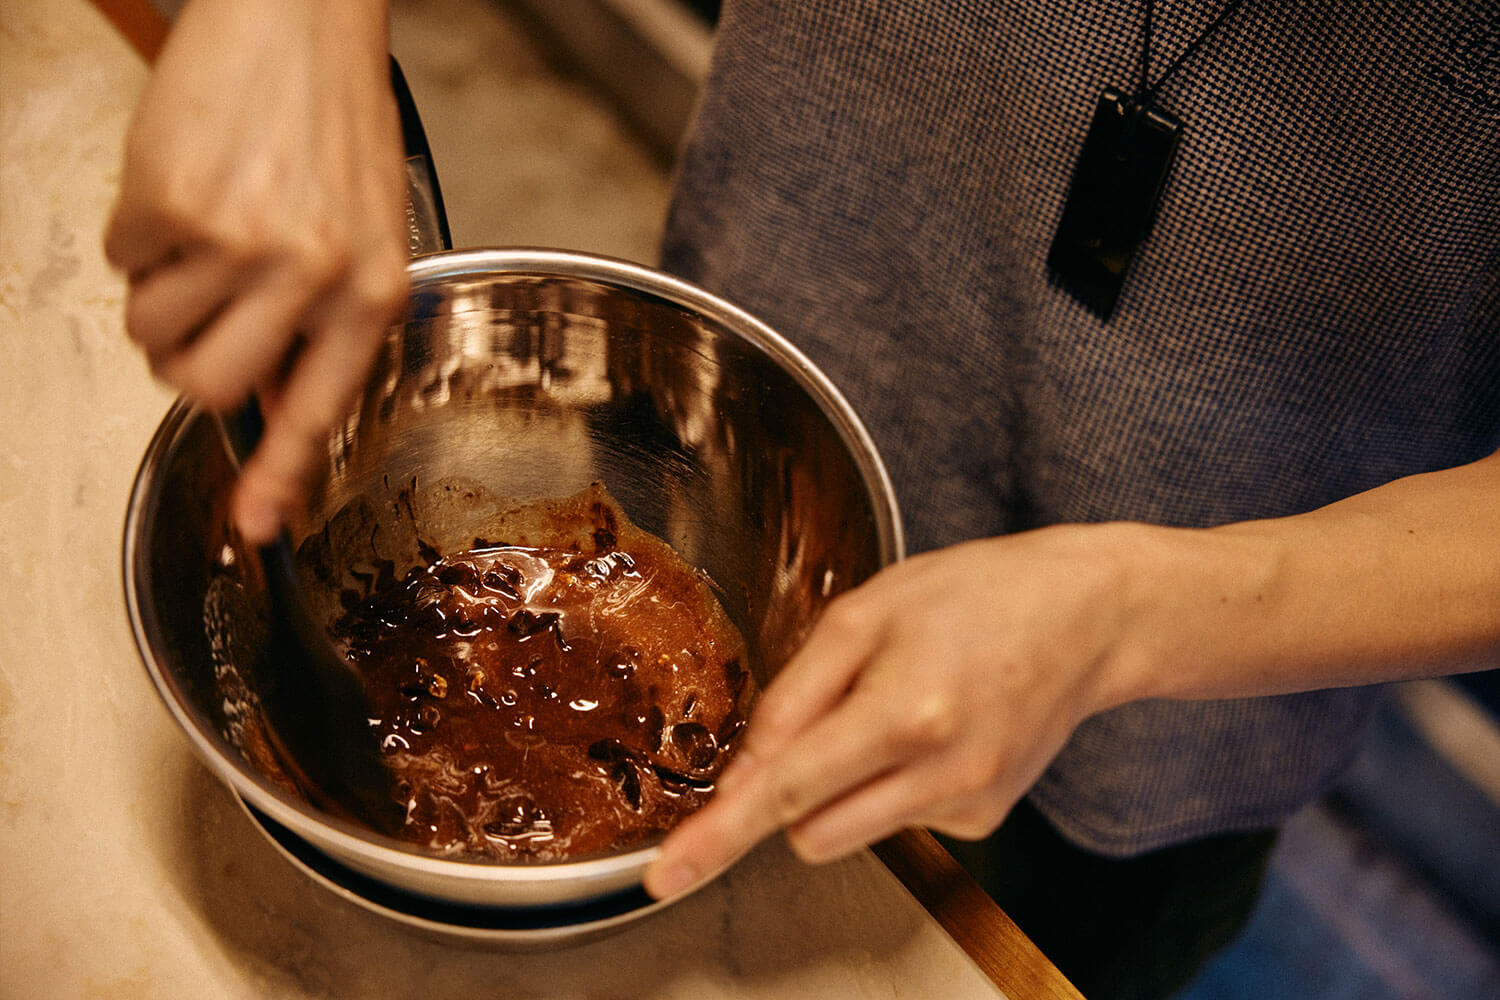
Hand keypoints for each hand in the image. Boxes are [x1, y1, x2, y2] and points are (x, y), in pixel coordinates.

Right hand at [105, 0, 407, 542]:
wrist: (298, 16)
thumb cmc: (332, 114)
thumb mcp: (365, 227)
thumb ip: (327, 319)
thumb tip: (280, 401)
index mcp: (372, 289)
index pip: (319, 409)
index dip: (279, 476)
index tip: (256, 527)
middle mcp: (314, 276)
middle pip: (207, 386)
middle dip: (183, 360)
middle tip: (193, 314)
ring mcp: (242, 243)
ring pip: (153, 329)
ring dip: (157, 292)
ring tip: (195, 232)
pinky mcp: (175, 203)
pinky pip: (120, 259)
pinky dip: (134, 230)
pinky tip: (180, 184)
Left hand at [643, 525, 1140, 898]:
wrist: (1087, 616)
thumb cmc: (975, 595)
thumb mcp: (867, 612)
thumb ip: (795, 692)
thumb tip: (743, 768)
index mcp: (904, 711)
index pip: (786, 791)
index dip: (718, 836)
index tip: (668, 876)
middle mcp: (942, 774)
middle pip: (809, 830)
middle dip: (790, 790)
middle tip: (823, 719)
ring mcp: (969, 805)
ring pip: (849, 831)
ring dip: (841, 787)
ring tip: (895, 707)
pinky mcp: (986, 818)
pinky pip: (898, 818)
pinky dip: (892, 782)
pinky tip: (932, 725)